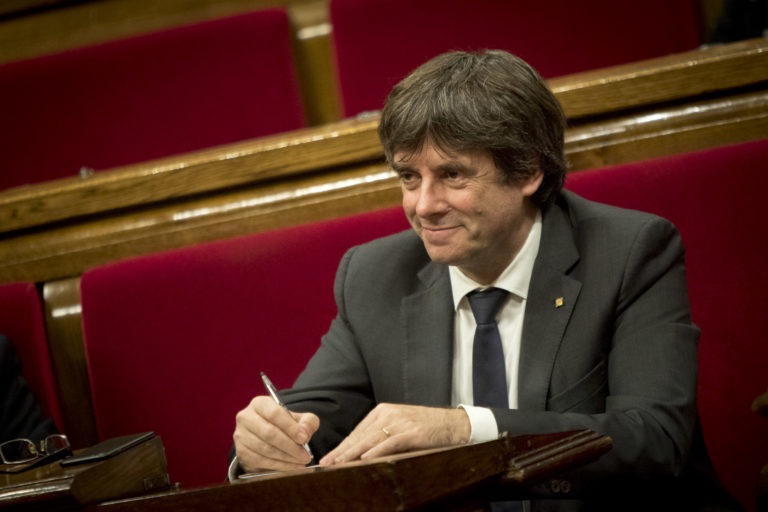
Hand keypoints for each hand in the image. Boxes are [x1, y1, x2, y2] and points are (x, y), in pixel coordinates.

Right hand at [233, 395, 318, 472]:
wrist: (267, 436)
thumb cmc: (285, 425)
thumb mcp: (299, 419)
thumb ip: (307, 422)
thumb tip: (305, 432)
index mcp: (260, 403)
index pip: (274, 413)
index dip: (290, 427)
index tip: (304, 438)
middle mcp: (246, 417)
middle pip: (269, 433)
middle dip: (290, 446)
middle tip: (305, 455)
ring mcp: (241, 435)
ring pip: (265, 449)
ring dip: (286, 458)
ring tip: (301, 462)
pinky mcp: (241, 452)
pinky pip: (260, 461)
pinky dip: (278, 466)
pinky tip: (291, 467)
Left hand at [319, 403, 469, 465]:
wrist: (454, 424)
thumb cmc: (427, 428)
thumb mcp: (400, 427)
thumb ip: (382, 435)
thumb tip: (361, 453)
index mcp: (383, 411)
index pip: (357, 431)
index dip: (342, 446)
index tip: (328, 457)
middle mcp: (389, 414)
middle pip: (360, 435)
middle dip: (341, 451)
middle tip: (325, 462)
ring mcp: (400, 422)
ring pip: (371, 439)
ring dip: (352, 453)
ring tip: (338, 463)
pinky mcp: (412, 432)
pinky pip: (390, 442)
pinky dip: (376, 451)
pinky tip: (364, 459)